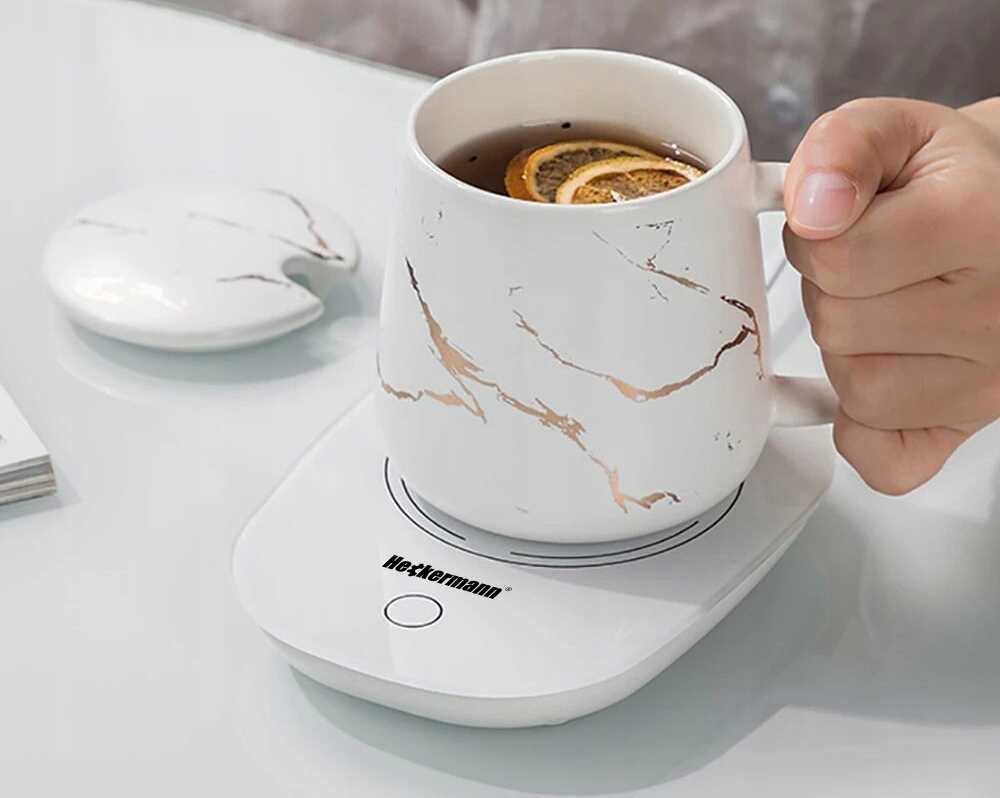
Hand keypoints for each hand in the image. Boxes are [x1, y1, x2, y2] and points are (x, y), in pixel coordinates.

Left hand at [783, 97, 999, 493]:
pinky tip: (884, 371)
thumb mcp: (899, 133)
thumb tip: (812, 206)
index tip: (838, 222)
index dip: (814, 237)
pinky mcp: (970, 428)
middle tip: (870, 265)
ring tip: (884, 307)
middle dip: (830, 290)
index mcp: (982, 223)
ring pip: (857, 390)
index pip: (837, 258)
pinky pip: (881, 458)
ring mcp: (992, 382)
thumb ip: (843, 147)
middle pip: (841, 326)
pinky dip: (862, 426)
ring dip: (846, 349)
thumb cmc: (951, 181)